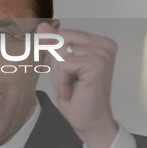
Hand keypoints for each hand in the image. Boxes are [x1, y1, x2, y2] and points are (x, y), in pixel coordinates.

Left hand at [38, 21, 118, 147]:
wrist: (89, 121)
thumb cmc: (77, 97)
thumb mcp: (60, 66)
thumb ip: (52, 44)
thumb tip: (41, 25)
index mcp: (99, 42)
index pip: (64, 34)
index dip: (55, 55)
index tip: (66, 74)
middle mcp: (105, 45)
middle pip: (61, 41)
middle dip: (56, 64)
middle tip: (69, 82)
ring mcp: (102, 54)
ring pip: (60, 54)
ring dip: (59, 75)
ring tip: (71, 88)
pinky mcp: (96, 64)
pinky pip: (63, 65)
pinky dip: (61, 81)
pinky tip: (72, 91)